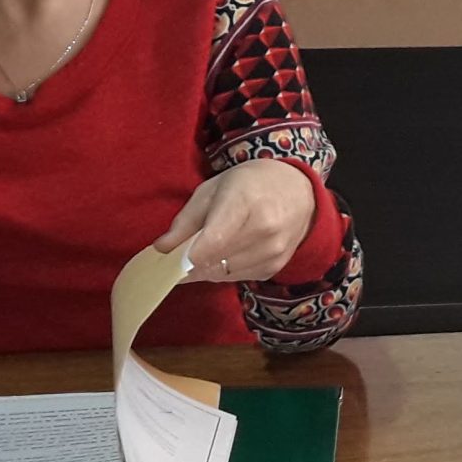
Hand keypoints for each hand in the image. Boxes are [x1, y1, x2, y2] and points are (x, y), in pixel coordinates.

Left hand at [155, 159, 317, 283]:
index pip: (212, 242)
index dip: (186, 257)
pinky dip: (223, 271)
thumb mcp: (213, 189)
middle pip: (214, 262)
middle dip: (189, 264)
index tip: (167, 261)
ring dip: (205, 269)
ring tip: (202, 252)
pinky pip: (237, 278)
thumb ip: (186, 220)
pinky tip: (225, 254)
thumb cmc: (250, 184)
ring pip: (223, 274)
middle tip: (178, 256)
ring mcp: (273, 252)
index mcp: (245, 203)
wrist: (299, 191)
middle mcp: (264, 231)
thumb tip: (162, 249)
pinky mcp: (275, 267)